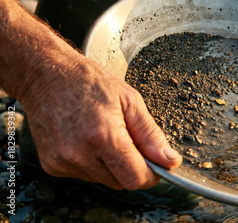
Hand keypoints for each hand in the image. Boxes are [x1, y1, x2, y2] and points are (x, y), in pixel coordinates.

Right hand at [20, 56, 181, 189]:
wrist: (45, 75)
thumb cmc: (88, 82)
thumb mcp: (130, 100)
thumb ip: (151, 135)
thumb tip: (170, 161)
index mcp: (102, 136)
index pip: (134, 178)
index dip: (151, 175)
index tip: (157, 165)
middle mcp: (79, 154)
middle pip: (120, 182)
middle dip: (131, 167)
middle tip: (128, 139)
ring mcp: (62, 162)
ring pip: (103, 180)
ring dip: (111, 165)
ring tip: (104, 134)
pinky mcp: (52, 165)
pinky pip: (85, 175)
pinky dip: (92, 163)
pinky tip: (87, 139)